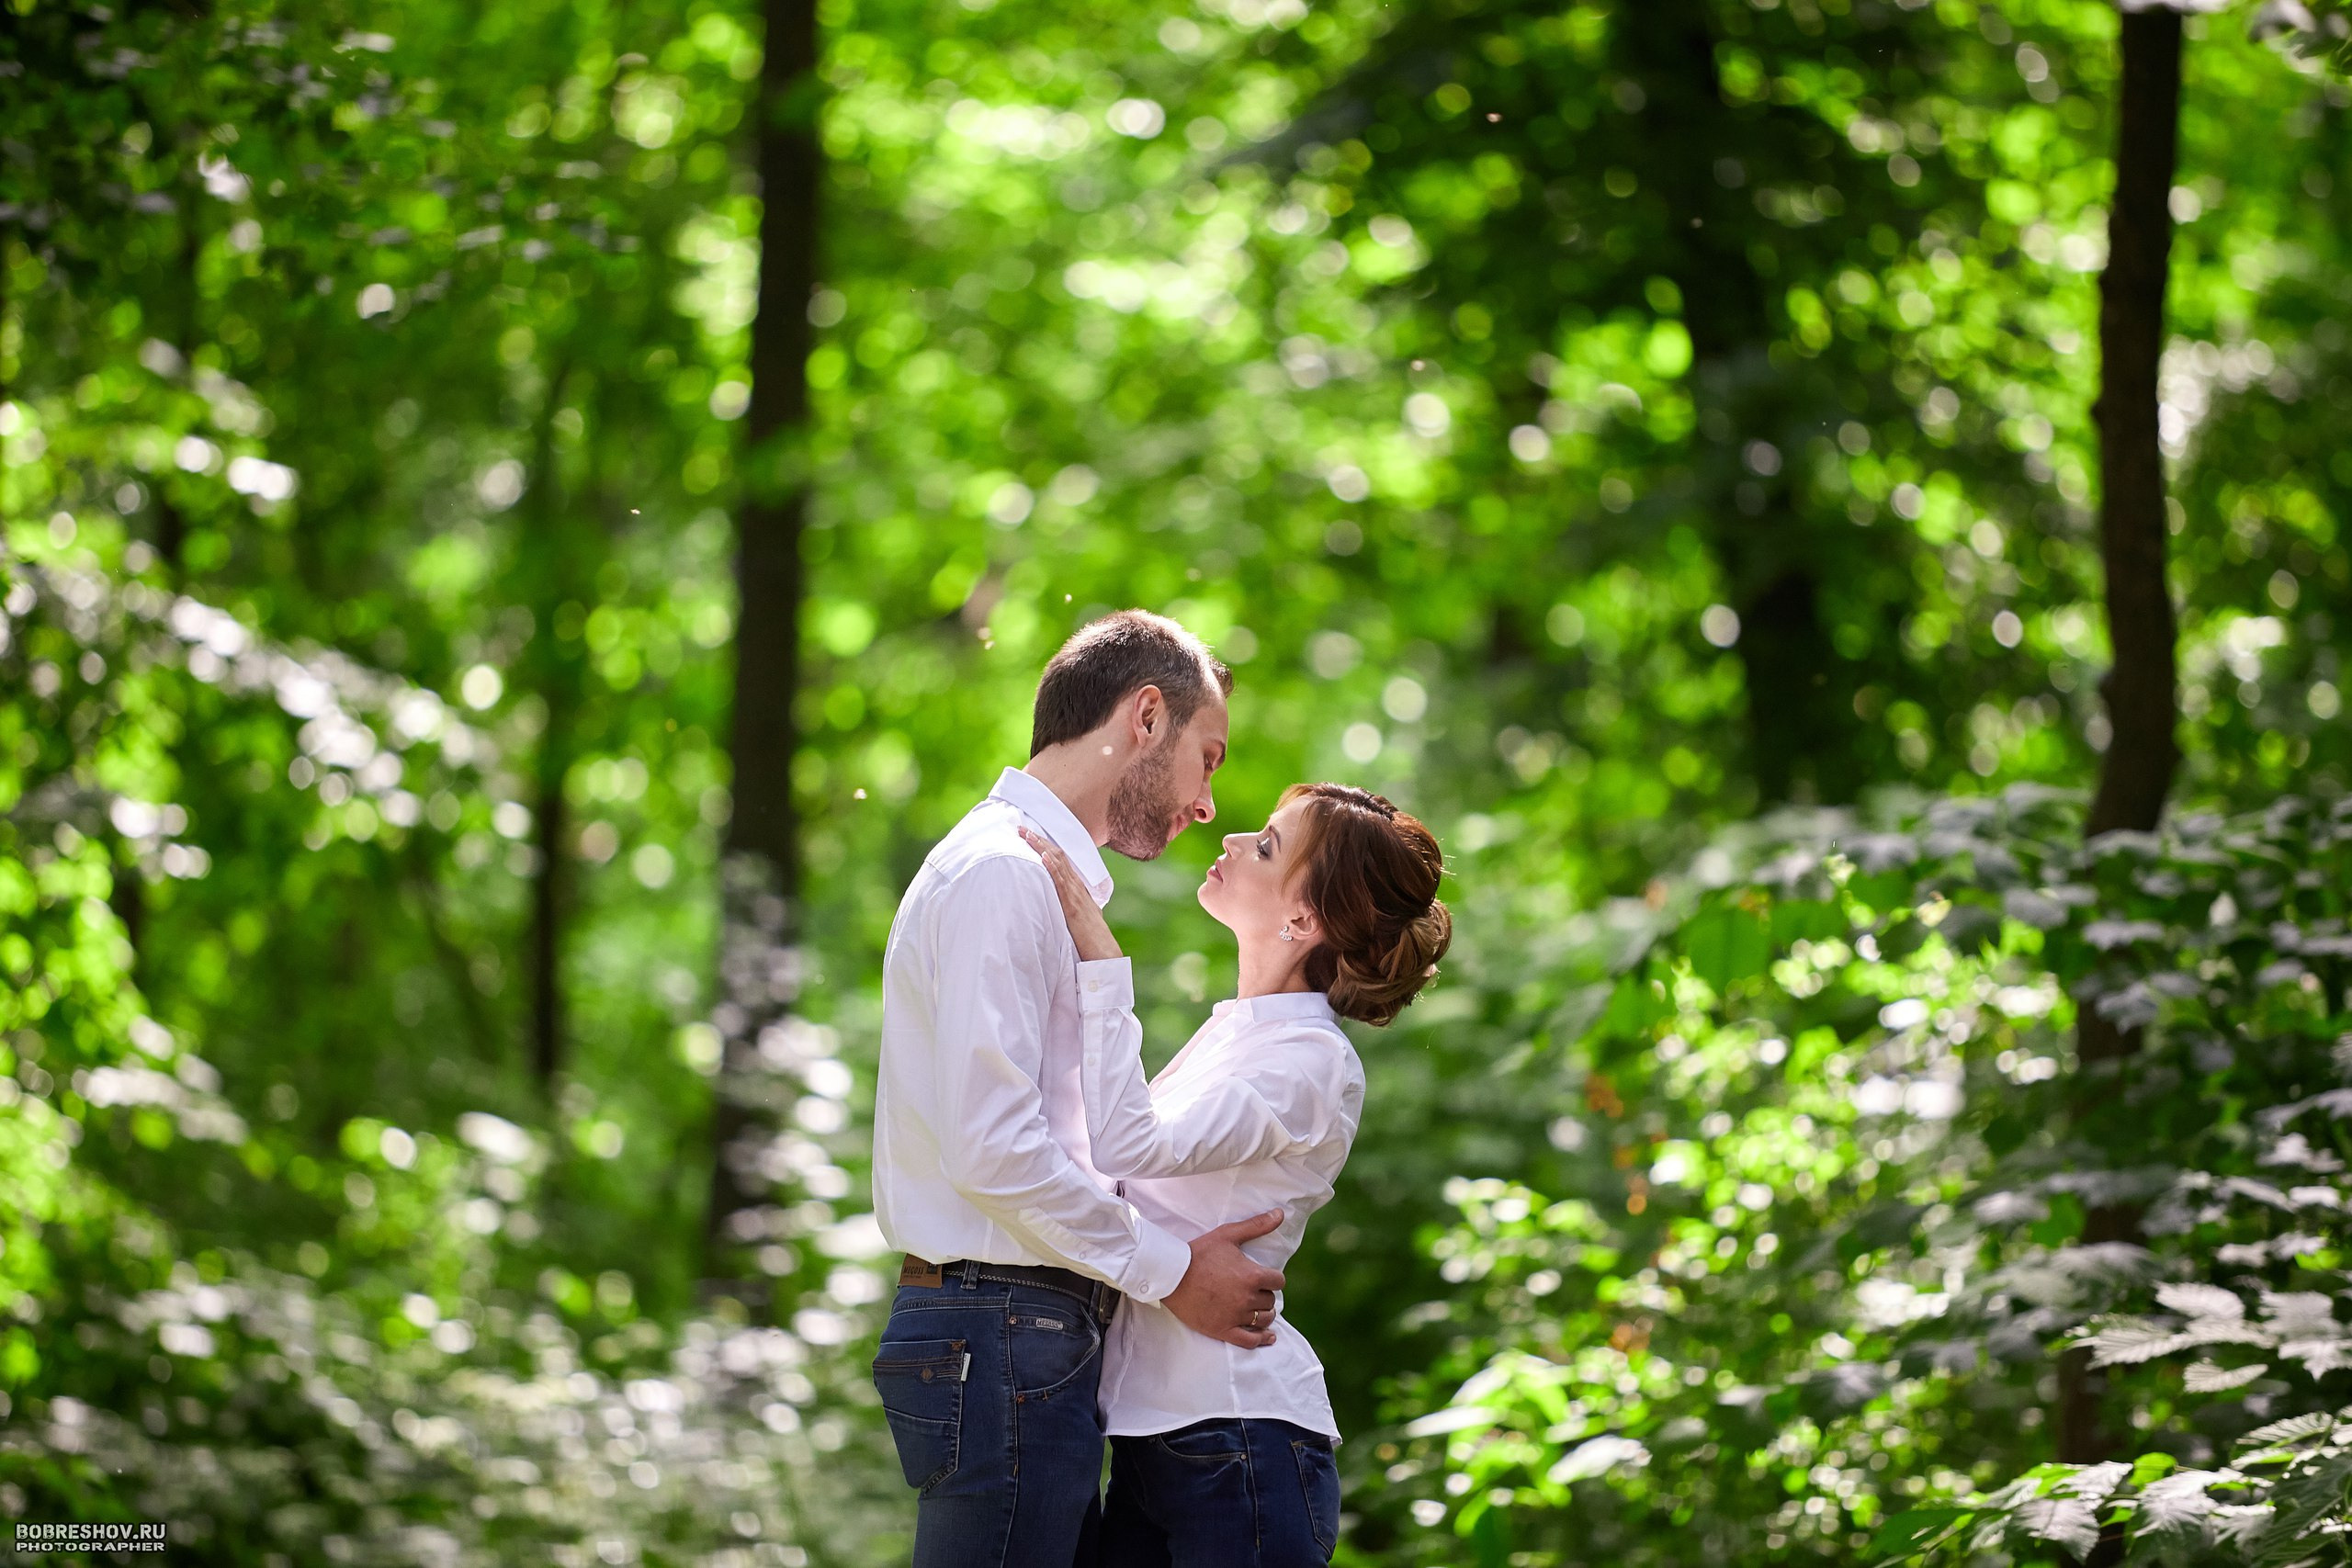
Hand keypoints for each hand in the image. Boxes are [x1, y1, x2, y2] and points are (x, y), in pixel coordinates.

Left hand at [1016, 827, 1121, 961]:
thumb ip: (1070, 906)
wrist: (1104, 951)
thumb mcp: (1080, 916)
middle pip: (1057, 855)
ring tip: (1027, 835)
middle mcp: (1076, 886)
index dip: (1045, 846)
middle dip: (1038, 840)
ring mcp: (1075, 894)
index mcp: (1077, 887)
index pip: (1060, 860)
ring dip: (1041, 848)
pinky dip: (1052, 867)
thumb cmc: (1090, 937)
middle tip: (1021, 828)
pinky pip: (1061, 882)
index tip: (1030, 835)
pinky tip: (1043, 857)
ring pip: (1057, 864)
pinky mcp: (1072, 905)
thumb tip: (1060, 904)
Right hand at [1161, 1209, 1286, 1349]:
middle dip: (1265, 1294)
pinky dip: (1262, 1339)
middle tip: (1254, 1290)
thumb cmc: (1200, 1252)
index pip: (1278, 1281)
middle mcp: (1247, 1298)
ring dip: (1264, 1314)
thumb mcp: (1228, 1234)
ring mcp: (1236, 1316)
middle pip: (1271, 1301)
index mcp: (1252, 1276)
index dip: (1272, 1278)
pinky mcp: (1223, 1330)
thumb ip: (1257, 1225)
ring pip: (1264, 1320)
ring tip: (1258, 1309)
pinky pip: (1250, 1341)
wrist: (1171, 1275)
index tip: (1264, 1277)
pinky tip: (1268, 1336)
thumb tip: (1281, 1213)